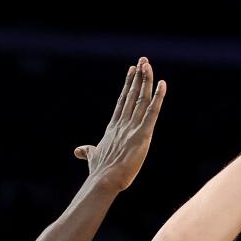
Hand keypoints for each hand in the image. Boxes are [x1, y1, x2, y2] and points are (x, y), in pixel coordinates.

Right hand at [75, 58, 165, 190]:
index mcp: (113, 128)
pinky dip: (158, 99)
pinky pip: (152, 113)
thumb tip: (77, 151)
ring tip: (148, 65)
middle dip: (138, 77)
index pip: (122, 101)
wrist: (104, 180)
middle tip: (143, 60)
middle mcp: (122, 124)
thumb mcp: (93, 157)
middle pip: (132, 95)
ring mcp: (132, 128)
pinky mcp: (142, 135)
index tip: (132, 70)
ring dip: (146, 81)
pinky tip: (163, 85)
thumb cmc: (99, 171)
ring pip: (141, 99)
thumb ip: (87, 151)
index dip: (128, 85)